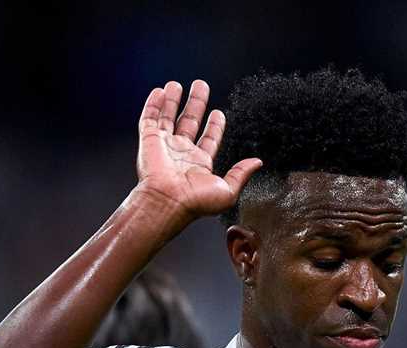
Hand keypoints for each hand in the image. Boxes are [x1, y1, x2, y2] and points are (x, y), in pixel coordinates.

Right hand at [134, 80, 261, 222]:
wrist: (168, 202)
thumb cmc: (195, 202)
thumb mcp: (228, 190)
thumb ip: (242, 173)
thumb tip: (257, 162)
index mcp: (200, 164)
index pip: (209, 139)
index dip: (214, 126)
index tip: (218, 113)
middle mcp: (181, 153)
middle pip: (190, 121)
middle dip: (196, 103)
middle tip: (201, 86)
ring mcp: (164, 145)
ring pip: (168, 117)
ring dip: (173, 100)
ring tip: (176, 85)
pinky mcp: (149, 140)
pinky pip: (149, 118)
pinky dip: (154, 104)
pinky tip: (160, 92)